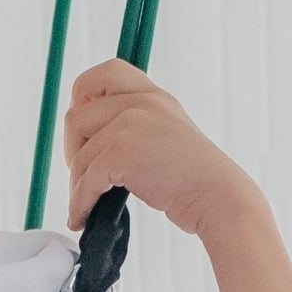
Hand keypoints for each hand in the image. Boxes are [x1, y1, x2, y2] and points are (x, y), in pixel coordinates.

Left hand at [61, 61, 253, 237]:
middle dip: (73, 149)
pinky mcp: (122, 151)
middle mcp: (141, 102)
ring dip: (77, 185)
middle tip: (84, 174)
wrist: (218, 198)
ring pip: (79, 155)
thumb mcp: (167, 136)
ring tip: (86, 204)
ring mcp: (131, 124)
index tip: (84, 130)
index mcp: (153, 96)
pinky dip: (80, 202)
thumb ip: (136, 128)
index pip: (105, 73)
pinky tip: (82, 218)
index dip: (83, 97)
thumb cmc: (194, 180)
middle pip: (77, 116)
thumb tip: (90, 145)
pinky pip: (85, 179)